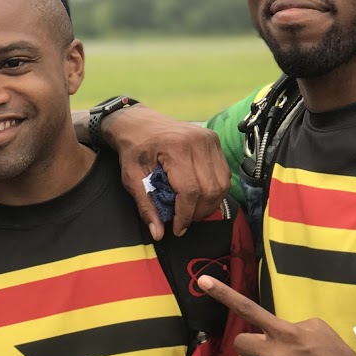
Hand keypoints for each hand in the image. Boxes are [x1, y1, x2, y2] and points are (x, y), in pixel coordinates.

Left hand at [103, 106, 230, 238]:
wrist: (138, 123)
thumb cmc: (133, 149)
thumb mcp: (132, 178)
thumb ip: (146, 206)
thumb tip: (159, 233)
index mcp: (176, 148)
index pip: (190, 191)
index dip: (185, 215)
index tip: (177, 229)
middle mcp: (198, 142)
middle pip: (210, 190)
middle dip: (198, 212)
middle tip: (183, 220)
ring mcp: (210, 140)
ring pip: (221, 184)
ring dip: (209, 204)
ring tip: (191, 210)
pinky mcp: (214, 141)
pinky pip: (223, 174)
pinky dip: (214, 190)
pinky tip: (199, 196)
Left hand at [192, 276, 355, 355]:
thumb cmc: (336, 355)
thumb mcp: (316, 327)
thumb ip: (288, 326)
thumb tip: (272, 333)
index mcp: (285, 332)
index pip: (248, 308)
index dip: (224, 294)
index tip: (204, 281)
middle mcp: (274, 354)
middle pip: (240, 342)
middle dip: (250, 342)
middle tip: (269, 347)